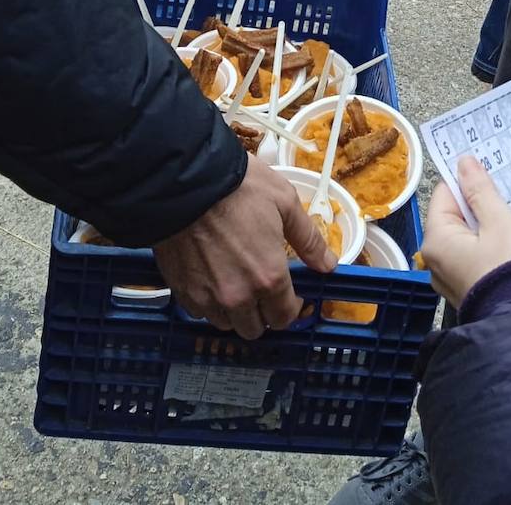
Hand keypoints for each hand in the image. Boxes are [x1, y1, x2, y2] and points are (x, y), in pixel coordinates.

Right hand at [154, 155, 336, 338]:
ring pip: (226, 323)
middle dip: (262, 313)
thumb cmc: (240, 187)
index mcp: (269, 277)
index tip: (288, 293)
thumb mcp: (285, 203)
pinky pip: (200, 312)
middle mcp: (239, 297)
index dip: (290, 307)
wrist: (187, 181)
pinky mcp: (182, 291)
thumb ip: (309, 240)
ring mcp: (207, 297)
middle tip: (261, 287)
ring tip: (235, 282)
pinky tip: (211, 278)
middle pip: (255, 329)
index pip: (284, 317)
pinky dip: (208, 302)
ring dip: (234, 311)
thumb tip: (329, 265)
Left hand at [422, 156, 510, 306]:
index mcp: (436, 240)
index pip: (444, 195)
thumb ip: (481, 190)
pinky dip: (500, 237)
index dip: (466, 180)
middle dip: (485, 199)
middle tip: (507, 183)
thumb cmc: (510, 267)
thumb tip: (464, 162)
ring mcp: (455, 275)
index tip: (487, 167)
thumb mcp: (499, 221)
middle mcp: (438, 259)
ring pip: (474, 233)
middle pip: (458, 215)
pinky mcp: (473, 285)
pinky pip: (483, 252)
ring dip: (497, 216)